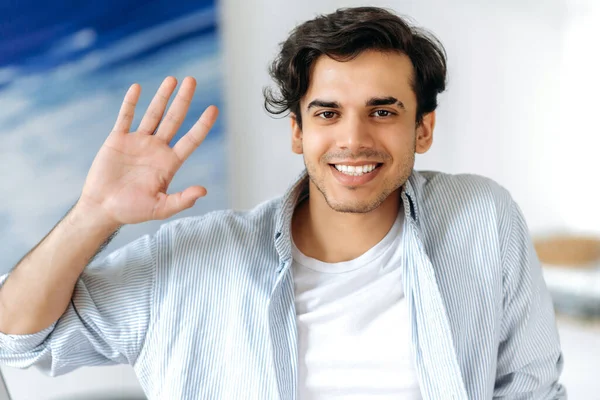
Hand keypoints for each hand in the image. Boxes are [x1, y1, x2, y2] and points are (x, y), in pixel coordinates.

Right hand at [78, 76, 217, 224]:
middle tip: (192, 80)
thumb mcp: (161, 208)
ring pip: (153, 114)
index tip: (214, 108)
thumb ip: (182, 200)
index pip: (191, 140)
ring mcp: (138, 142)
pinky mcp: (118, 140)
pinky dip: (131, 103)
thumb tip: (203, 191)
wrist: (103, 208)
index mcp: (169, 163)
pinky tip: (138, 88)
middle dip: (183, 100)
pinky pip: (125, 117)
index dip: (202, 125)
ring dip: (162, 96)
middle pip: (174, 119)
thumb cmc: (132, 211)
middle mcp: (157, 149)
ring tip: (172, 79)